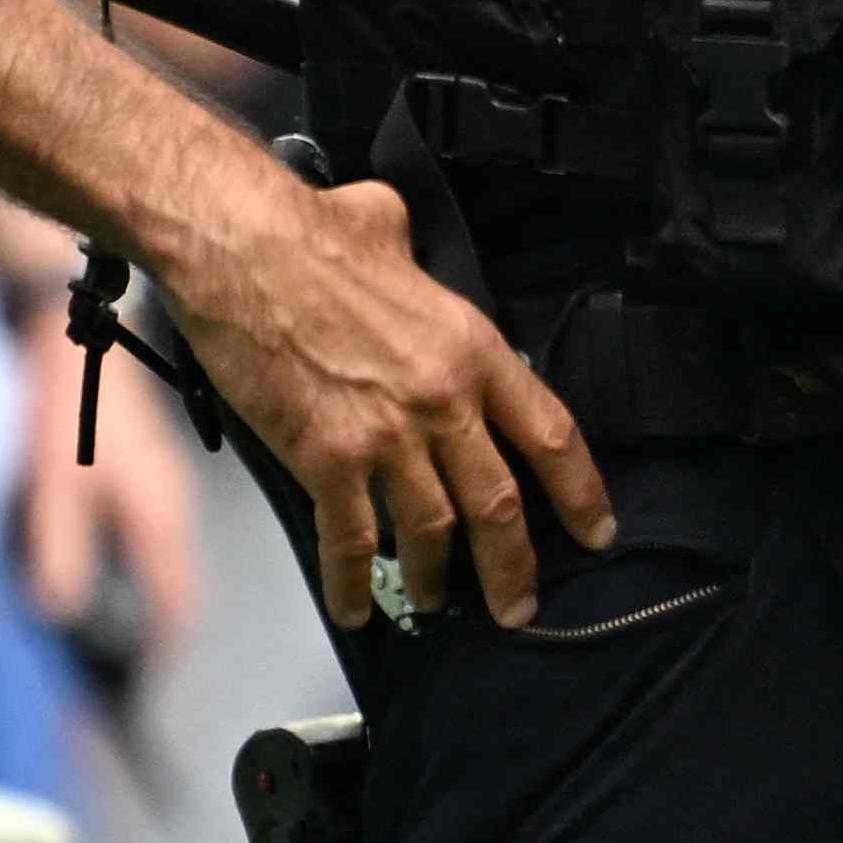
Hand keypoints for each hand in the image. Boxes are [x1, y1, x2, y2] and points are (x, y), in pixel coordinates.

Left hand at [17, 296, 198, 656]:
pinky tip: (126, 580)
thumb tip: (63, 615)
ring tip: (129, 638)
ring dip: (159, 603)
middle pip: (180, 594)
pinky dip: (153, 573)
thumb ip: (61, 550)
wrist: (86, 352)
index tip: (142, 689)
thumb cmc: (72, 417)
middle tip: (132, 675)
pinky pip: (166, 546)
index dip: (161, 654)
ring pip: (176, 568)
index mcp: (160, 525)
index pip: (176, 609)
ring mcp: (168, 500)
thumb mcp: (56, 487)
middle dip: (161, 636)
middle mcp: (173, 517)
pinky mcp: (157, 487)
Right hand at [171, 176, 605, 634]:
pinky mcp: (323, 456)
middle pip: (498, 503)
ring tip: (438, 606)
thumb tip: (395, 238)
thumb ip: (414, 257)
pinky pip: (349, 537)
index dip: (581, 492)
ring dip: (437, 578)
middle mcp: (444, 403)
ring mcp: (386, 436)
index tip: (599, 532)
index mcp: (476, 351)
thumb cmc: (318, 233)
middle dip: (514, 565)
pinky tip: (356, 609)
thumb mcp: (397, 236)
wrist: (244, 248)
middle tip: (521, 607)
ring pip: (432, 529)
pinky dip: (354, 581)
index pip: (551, 435)